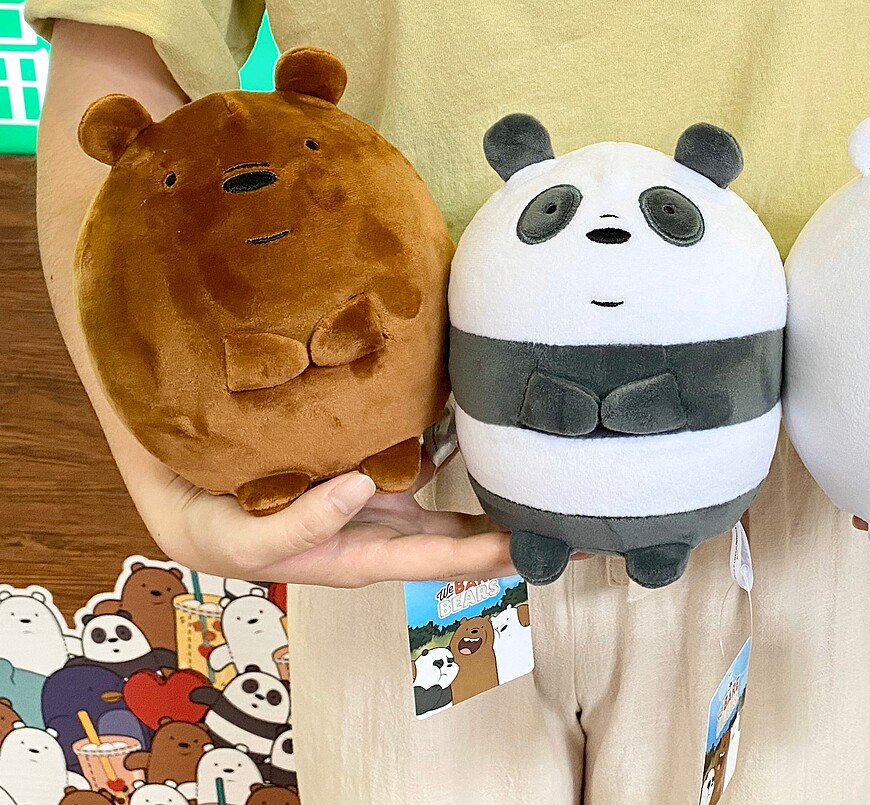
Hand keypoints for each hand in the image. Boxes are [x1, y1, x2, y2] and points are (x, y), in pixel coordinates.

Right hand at [132, 452, 515, 587]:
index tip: (539, 546)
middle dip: (517, 531)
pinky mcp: (370, 462)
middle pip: (465, 532)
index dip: (491, 553)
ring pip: (453, 494)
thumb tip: (362, 486)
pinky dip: (455, 439)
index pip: (442, 555)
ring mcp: (382, 495)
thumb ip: (303, 522)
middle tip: (580, 522)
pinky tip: (485, 416)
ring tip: (549, 474)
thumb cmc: (217, 534)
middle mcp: (385, 527)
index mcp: (364, 554)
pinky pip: (423, 451)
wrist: (189, 502)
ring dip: (498, 487)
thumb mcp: (246, 542)